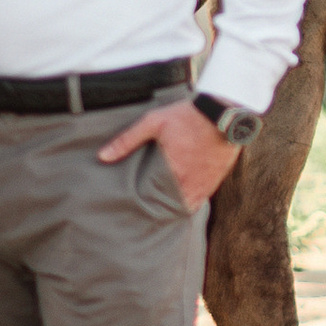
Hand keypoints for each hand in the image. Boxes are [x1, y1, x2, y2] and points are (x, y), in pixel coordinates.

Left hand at [97, 101, 236, 209]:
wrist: (223, 112)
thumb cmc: (187, 116)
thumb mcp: (153, 122)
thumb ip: (127, 140)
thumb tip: (102, 156)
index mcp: (171, 171)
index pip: (154, 200)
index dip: (146, 207)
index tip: (137, 210)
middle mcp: (188, 182)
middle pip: (171, 206)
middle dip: (160, 208)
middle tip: (148, 212)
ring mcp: (204, 183)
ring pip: (187, 204)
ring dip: (176, 206)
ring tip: (164, 208)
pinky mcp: (215, 179)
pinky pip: (202, 198)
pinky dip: (191, 199)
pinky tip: (183, 197)